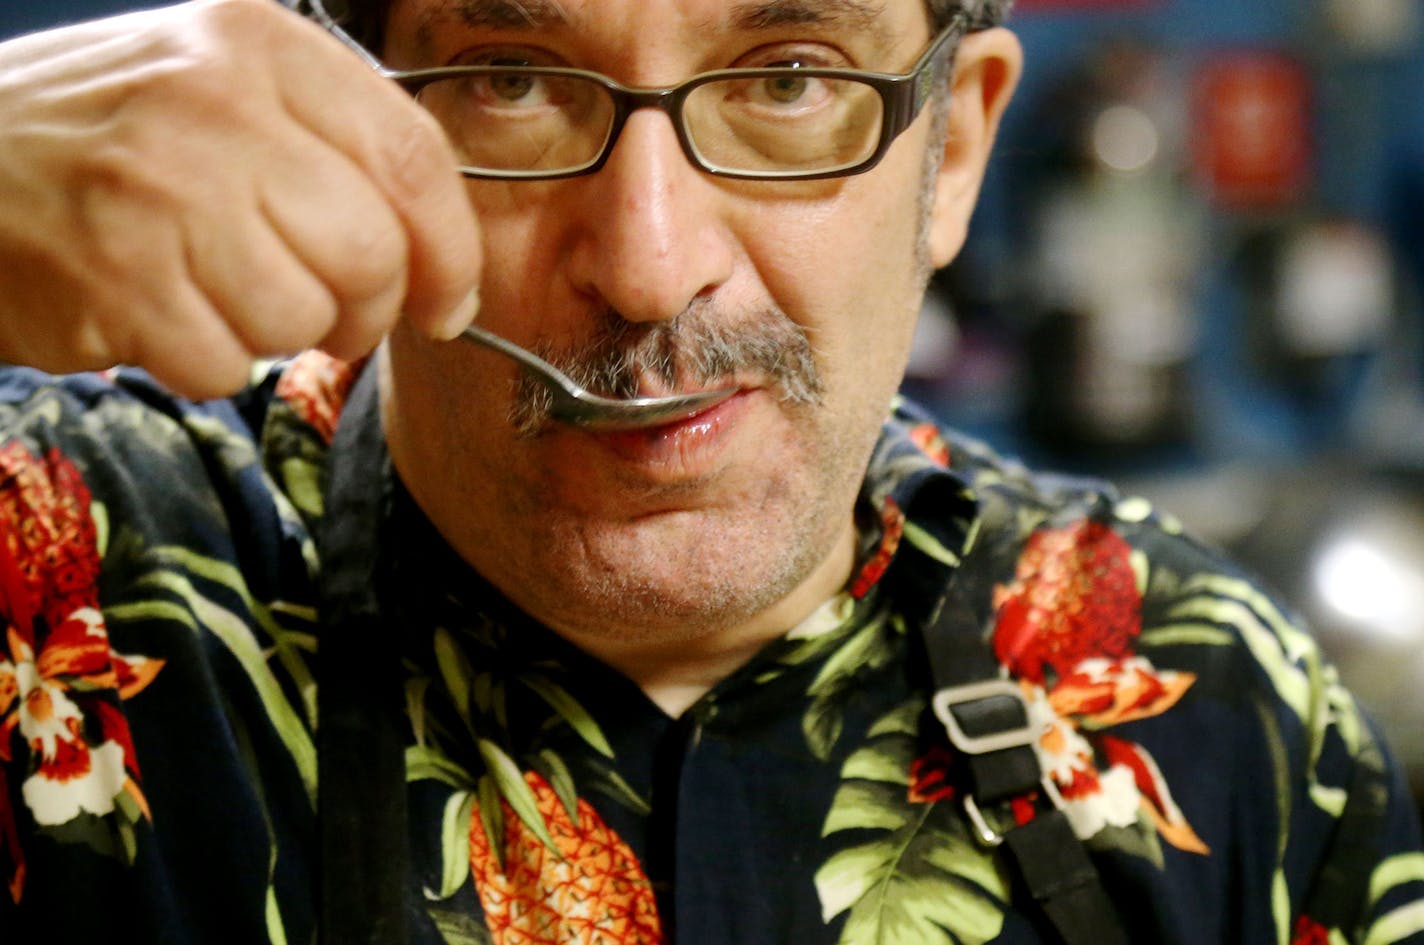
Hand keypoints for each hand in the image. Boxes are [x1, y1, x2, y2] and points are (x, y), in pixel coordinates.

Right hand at [0, 0, 480, 398]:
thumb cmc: (113, 139)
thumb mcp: (223, 89)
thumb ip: (336, 149)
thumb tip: (443, 261)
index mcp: (259, 45)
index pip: (412, 155)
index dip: (451, 250)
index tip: (447, 300)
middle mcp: (213, 104)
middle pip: (371, 252)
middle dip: (366, 311)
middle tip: (328, 314)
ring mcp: (158, 190)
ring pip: (302, 318)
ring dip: (274, 335)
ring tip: (216, 293)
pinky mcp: (112, 279)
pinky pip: (222, 367)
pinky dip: (201, 362)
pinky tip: (159, 313)